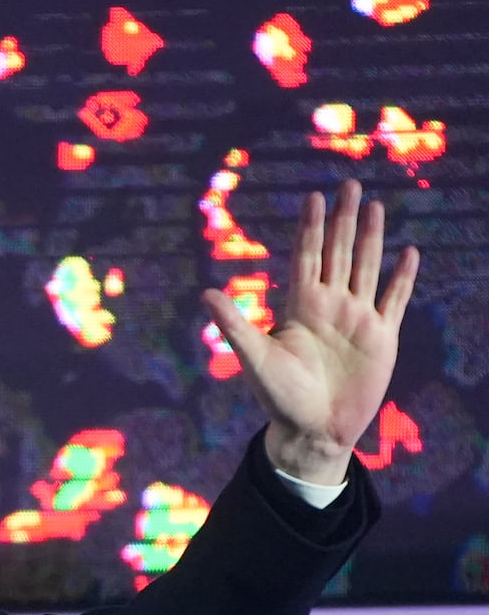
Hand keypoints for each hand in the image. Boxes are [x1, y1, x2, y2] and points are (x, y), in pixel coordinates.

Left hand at [202, 179, 417, 484]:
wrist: (313, 430)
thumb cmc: (279, 398)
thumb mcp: (255, 358)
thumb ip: (234, 324)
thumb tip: (205, 294)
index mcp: (300, 306)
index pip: (307, 256)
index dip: (310, 227)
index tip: (312, 197)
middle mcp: (329, 306)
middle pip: (338, 252)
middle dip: (343, 219)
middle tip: (348, 184)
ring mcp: (357, 319)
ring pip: (367, 267)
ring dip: (372, 238)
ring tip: (375, 206)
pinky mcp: (381, 337)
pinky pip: (393, 300)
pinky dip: (401, 277)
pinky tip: (408, 252)